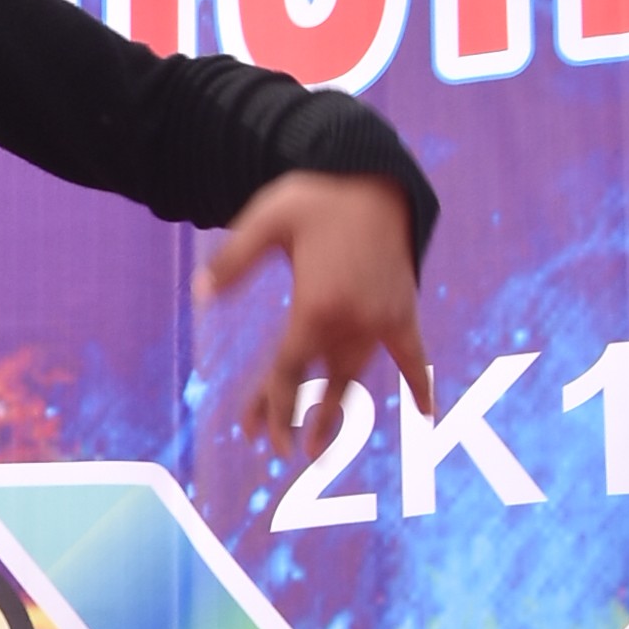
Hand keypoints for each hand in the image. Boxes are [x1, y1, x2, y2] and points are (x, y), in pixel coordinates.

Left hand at [198, 170, 433, 444]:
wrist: (375, 177)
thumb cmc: (315, 198)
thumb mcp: (264, 220)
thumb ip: (232, 261)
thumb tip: (199, 294)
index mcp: (316, 305)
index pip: (288, 370)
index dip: (270, 406)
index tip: (255, 435)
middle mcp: (353, 320)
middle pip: (319, 382)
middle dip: (297, 417)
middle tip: (280, 451)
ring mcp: (382, 317)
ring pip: (355, 375)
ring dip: (337, 409)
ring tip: (323, 445)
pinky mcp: (404, 309)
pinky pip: (413, 355)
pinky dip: (420, 384)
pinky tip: (429, 415)